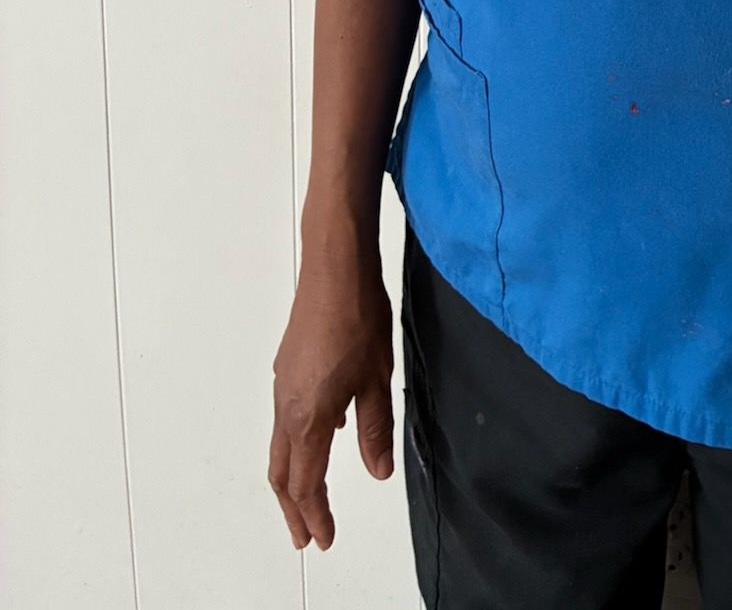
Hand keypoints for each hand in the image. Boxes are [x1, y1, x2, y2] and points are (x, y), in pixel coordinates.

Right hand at [268, 246, 395, 550]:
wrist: (335, 266)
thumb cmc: (359, 317)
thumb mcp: (377, 379)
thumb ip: (375, 430)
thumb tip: (378, 471)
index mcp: (308, 416)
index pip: (306, 483)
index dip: (315, 516)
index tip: (324, 539)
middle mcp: (287, 406)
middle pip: (282, 473)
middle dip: (294, 509)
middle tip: (307, 536)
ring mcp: (283, 384)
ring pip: (280, 446)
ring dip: (293, 478)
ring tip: (309, 498)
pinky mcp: (288, 366)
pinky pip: (286, 418)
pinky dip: (297, 443)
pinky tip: (324, 436)